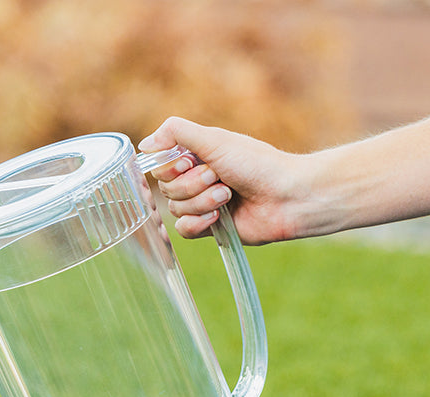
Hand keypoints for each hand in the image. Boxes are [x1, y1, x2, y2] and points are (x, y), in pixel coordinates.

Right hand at [139, 116, 303, 243]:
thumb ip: (176, 133)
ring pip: (176, 210)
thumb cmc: (256, 163)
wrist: (285, 197)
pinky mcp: (210, 228)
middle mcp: (196, 178)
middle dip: (193, 185)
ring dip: (202, 202)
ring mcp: (202, 204)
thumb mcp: (214, 139)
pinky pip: (184, 230)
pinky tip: (219, 217)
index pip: (160, 166)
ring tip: (228, 196)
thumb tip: (143, 144)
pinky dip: (199, 223)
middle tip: (220, 178)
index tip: (191, 162)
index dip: (172, 167)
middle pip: (167, 189)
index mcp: (196, 155)